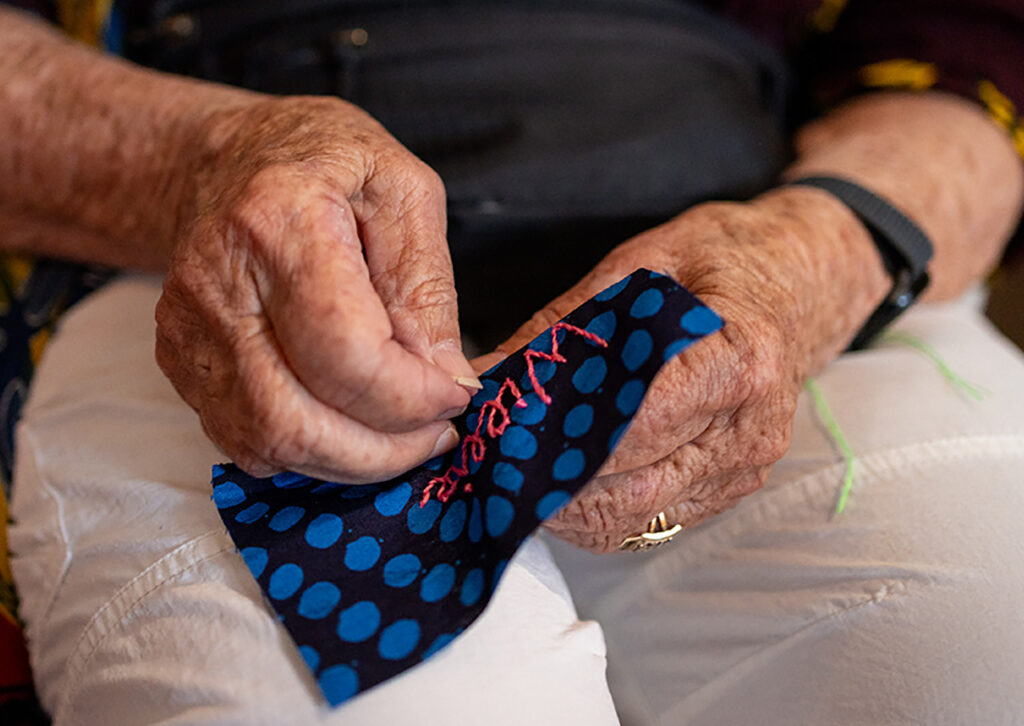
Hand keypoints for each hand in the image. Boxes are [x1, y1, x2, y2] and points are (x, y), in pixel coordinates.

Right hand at [156, 96, 477, 482]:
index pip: (344, 352)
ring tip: (402, 434)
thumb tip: (447, 380)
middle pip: (295, 419)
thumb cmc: (323, 162)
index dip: (410, 395)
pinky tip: (351, 424)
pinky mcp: (179, 363)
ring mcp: (188, 331)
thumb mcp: (404, 191)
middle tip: (436, 433)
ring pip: (267, 444)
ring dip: (350, 462)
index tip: (455, 394)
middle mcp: (217, 285)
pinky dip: (311, 453)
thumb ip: (426, 288)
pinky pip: (247, 442)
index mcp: (278, 221)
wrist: (225, 158)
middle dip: (383, 451)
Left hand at [483, 190, 888, 551]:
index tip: (497, 429)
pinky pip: (649, 521)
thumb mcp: (638, 266)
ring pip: (631, 519)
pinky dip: (596, 508)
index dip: (553, 433)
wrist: (801, 283)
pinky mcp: (731, 489)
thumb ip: (562, 329)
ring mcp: (743, 469)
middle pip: (625, 489)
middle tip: (490, 458)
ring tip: (518, 469)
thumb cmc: (722, 261)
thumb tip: (484, 377)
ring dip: (564, 504)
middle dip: (547, 479)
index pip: (628, 424)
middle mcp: (746, 430)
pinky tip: (565, 475)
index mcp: (736, 362)